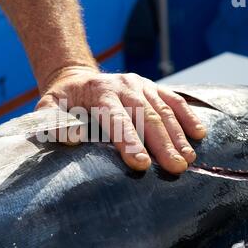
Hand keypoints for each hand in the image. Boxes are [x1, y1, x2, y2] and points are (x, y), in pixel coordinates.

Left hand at [36, 66, 205, 173]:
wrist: (78, 79)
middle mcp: (124, 86)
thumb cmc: (64, 101)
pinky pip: (174, 100)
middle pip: (146, 116)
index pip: (117, 119)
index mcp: (100, 92)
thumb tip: (74, 138)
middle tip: (175, 168)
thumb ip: (53, 123)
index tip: (142, 164)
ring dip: (178, 135)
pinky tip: (199, 134)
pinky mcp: (152, 87)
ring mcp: (141, 85)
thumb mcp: (48, 108)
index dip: (130, 142)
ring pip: (164, 109)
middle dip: (162, 144)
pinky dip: (188, 116)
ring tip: (187, 159)